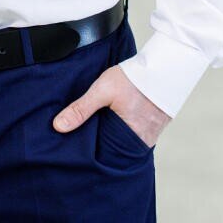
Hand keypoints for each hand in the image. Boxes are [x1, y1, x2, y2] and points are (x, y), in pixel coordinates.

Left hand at [52, 66, 170, 147]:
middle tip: (83, 139)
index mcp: (128, 138)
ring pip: (124, 143)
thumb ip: (81, 109)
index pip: (104, 155)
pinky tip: (112, 124)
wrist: (163, 68)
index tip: (76, 148)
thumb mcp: (102, 90)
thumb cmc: (134, 79)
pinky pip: (135, 136)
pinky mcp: (154, 128)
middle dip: (100, 146)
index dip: (90, 151)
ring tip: (96, 130)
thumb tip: (59, 127)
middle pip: (114, 150)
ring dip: (112, 138)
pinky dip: (123, 132)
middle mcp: (141, 142)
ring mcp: (150, 136)